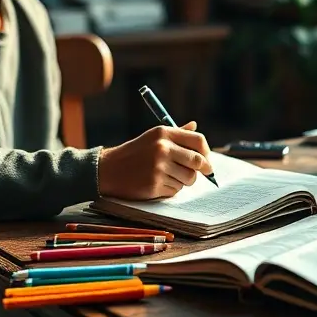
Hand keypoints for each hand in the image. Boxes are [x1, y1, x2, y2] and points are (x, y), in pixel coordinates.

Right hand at [98, 121, 212, 199]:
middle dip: (200, 170)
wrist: (108, 169)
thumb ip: (176, 133)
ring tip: (168, 176)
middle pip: (198, 162)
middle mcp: (162, 148)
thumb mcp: (153, 137)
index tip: (207, 161)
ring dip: (183, 181)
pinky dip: (171, 189)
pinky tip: (157, 183)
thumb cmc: (135, 153)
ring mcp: (158, 167)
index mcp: (163, 133)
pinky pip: (176, 190)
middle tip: (196, 173)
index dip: (206, 152)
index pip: (198, 140)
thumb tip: (195, 126)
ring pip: (189, 179)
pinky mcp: (154, 184)